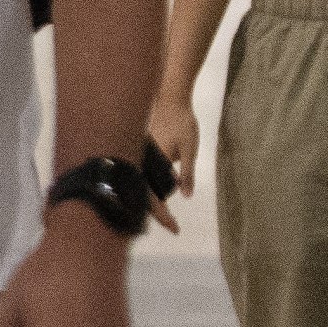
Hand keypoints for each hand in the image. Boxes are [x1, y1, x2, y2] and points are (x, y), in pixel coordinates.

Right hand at [144, 93, 197, 228]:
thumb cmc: (181, 121)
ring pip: (140, 186)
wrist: (170, 97)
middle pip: (142, 196)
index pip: (153, 199)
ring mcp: (138, 156)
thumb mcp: (189, 149)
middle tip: (172, 226)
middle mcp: (139, 161)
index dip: (163, 217)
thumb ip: (187, 173)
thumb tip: (186, 196)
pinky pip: (141, 174)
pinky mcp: (140, 150)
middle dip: (156, 213)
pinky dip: (148, 187)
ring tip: (166, 214)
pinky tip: (159, 192)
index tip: (175, 229)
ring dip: (151, 201)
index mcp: (149, 164)